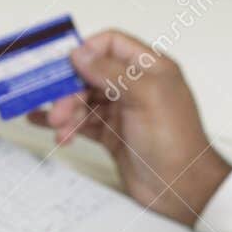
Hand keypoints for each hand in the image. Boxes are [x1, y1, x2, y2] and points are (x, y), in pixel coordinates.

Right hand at [28, 29, 230, 225]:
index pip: (111, 44)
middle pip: (91, 74)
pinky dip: (67, 125)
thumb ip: (112, 71)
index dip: (86, 50)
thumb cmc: (175, 141)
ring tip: (60, 128)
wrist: (181, 187)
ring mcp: (123, 111)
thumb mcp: (146, 96)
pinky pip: (83, 122)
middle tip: (57, 109)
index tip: (63, 65)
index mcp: (151, 68)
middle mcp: (136, 86)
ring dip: (66, 111)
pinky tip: (50, 128)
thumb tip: (81, 54)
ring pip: (84, 100)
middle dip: (69, 89)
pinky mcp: (113, 134)